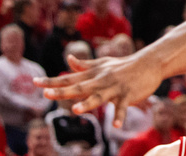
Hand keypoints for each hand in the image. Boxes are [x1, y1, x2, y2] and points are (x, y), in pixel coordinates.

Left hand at [34, 53, 163, 125]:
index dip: (53, 81)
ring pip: (99, 96)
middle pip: (79, 87)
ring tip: (76, 110)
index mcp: (93, 75)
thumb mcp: (103, 63)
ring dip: (88, 103)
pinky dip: (120, 116)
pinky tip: (116, 126)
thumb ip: (84, 65)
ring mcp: (115, 88)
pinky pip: (123, 107)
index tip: (35, 83)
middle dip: (63, 91)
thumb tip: (68, 59)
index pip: (70, 78)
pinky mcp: (128, 94)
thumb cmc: (124, 65)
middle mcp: (101, 80)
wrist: (150, 62)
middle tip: (46, 94)